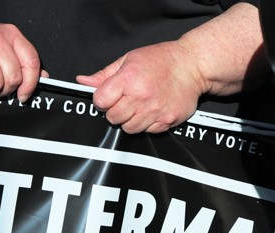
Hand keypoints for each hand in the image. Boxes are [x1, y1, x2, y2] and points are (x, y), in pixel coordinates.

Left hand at [76, 41, 205, 133]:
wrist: (192, 65)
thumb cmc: (161, 60)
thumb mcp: (128, 59)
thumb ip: (104, 74)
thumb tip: (82, 81)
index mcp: (128, 78)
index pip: (100, 101)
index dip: (101, 100)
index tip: (108, 96)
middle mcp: (141, 96)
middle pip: (113, 118)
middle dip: (115, 111)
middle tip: (125, 101)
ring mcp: (155, 110)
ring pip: (129, 129)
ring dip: (130, 120)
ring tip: (138, 106)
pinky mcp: (167, 120)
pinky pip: (147, 131)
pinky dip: (147, 124)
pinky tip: (152, 110)